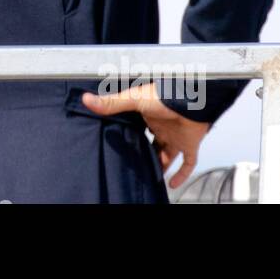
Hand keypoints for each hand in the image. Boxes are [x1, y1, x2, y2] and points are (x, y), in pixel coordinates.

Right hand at [81, 82, 210, 189]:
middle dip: (145, 152)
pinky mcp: (190, 145)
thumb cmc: (165, 94)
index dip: (130, 135)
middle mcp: (163, 126)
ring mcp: (177, 136)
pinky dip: (182, 174)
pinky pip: (188, 163)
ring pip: (168, 155)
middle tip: (134, 162)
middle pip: (153, 142)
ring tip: (148, 176)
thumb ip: (111, 103)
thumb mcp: (133, 99)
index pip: (139, 126)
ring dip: (160, 165)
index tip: (120, 143)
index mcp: (149, 114)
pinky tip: (171, 184)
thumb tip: (86, 99)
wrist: (192, 99)